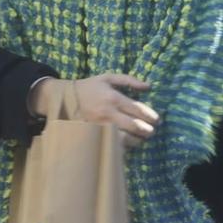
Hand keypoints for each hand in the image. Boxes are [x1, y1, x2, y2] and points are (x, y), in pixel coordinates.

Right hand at [36, 73, 159, 140]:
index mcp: (113, 97)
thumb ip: (129, 80)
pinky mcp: (96, 134)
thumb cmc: (90, 87)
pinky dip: (123, 145)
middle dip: (147, 130)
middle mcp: (109, 113)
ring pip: (125, 138)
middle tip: (151, 131)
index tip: (157, 120)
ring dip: (137, 140)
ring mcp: (101, 126)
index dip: (150, 116)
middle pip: (134, 126)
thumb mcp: (108, 77)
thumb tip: (148, 86)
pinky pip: (113, 143)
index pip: (138, 109)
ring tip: (141, 138)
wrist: (66, 98)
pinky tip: (128, 143)